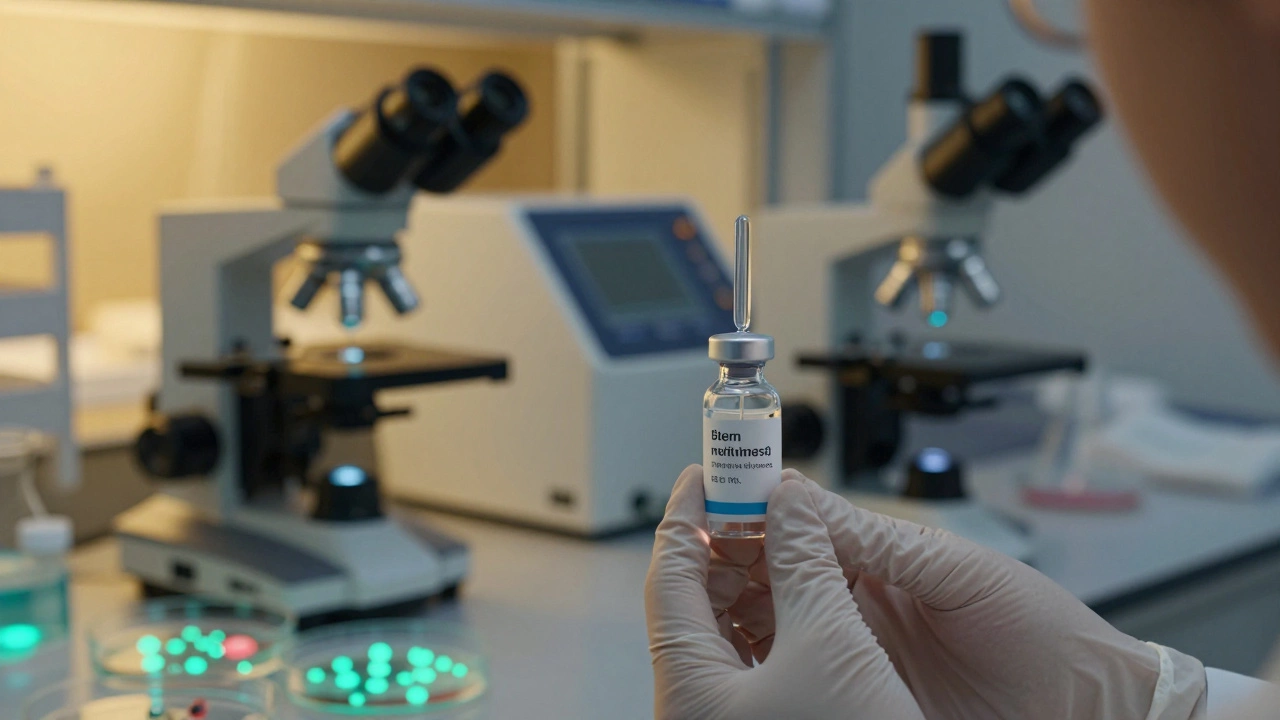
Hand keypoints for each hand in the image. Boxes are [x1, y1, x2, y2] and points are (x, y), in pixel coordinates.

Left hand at [644, 465, 925, 719]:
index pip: (668, 572)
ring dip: (755, 578)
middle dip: (726, 541)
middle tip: (759, 497)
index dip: (687, 512)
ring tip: (788, 536)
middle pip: (693, 599)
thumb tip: (786, 501)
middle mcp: (691, 706)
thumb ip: (803, 560)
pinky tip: (804, 593)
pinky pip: (749, 658)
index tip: (706, 470)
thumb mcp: (829, 641)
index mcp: (685, 685)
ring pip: (724, 629)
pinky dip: (773, 618)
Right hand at [719, 469, 1207, 719]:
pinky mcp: (859, 702)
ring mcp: (857, 658)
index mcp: (884, 562)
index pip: (805, 527)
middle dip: (735, 552)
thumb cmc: (1041, 632)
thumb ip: (877, 539)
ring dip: (738, 601)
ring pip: (777, 623)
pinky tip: (738, 645)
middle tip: (697, 540)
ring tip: (704, 586)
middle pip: (778, 573)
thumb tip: (801, 497)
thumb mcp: (956, 569)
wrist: (1084, 708)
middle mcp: (861, 607)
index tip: (722, 491)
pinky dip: (762, 657)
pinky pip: (799, 676)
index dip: (762, 508)